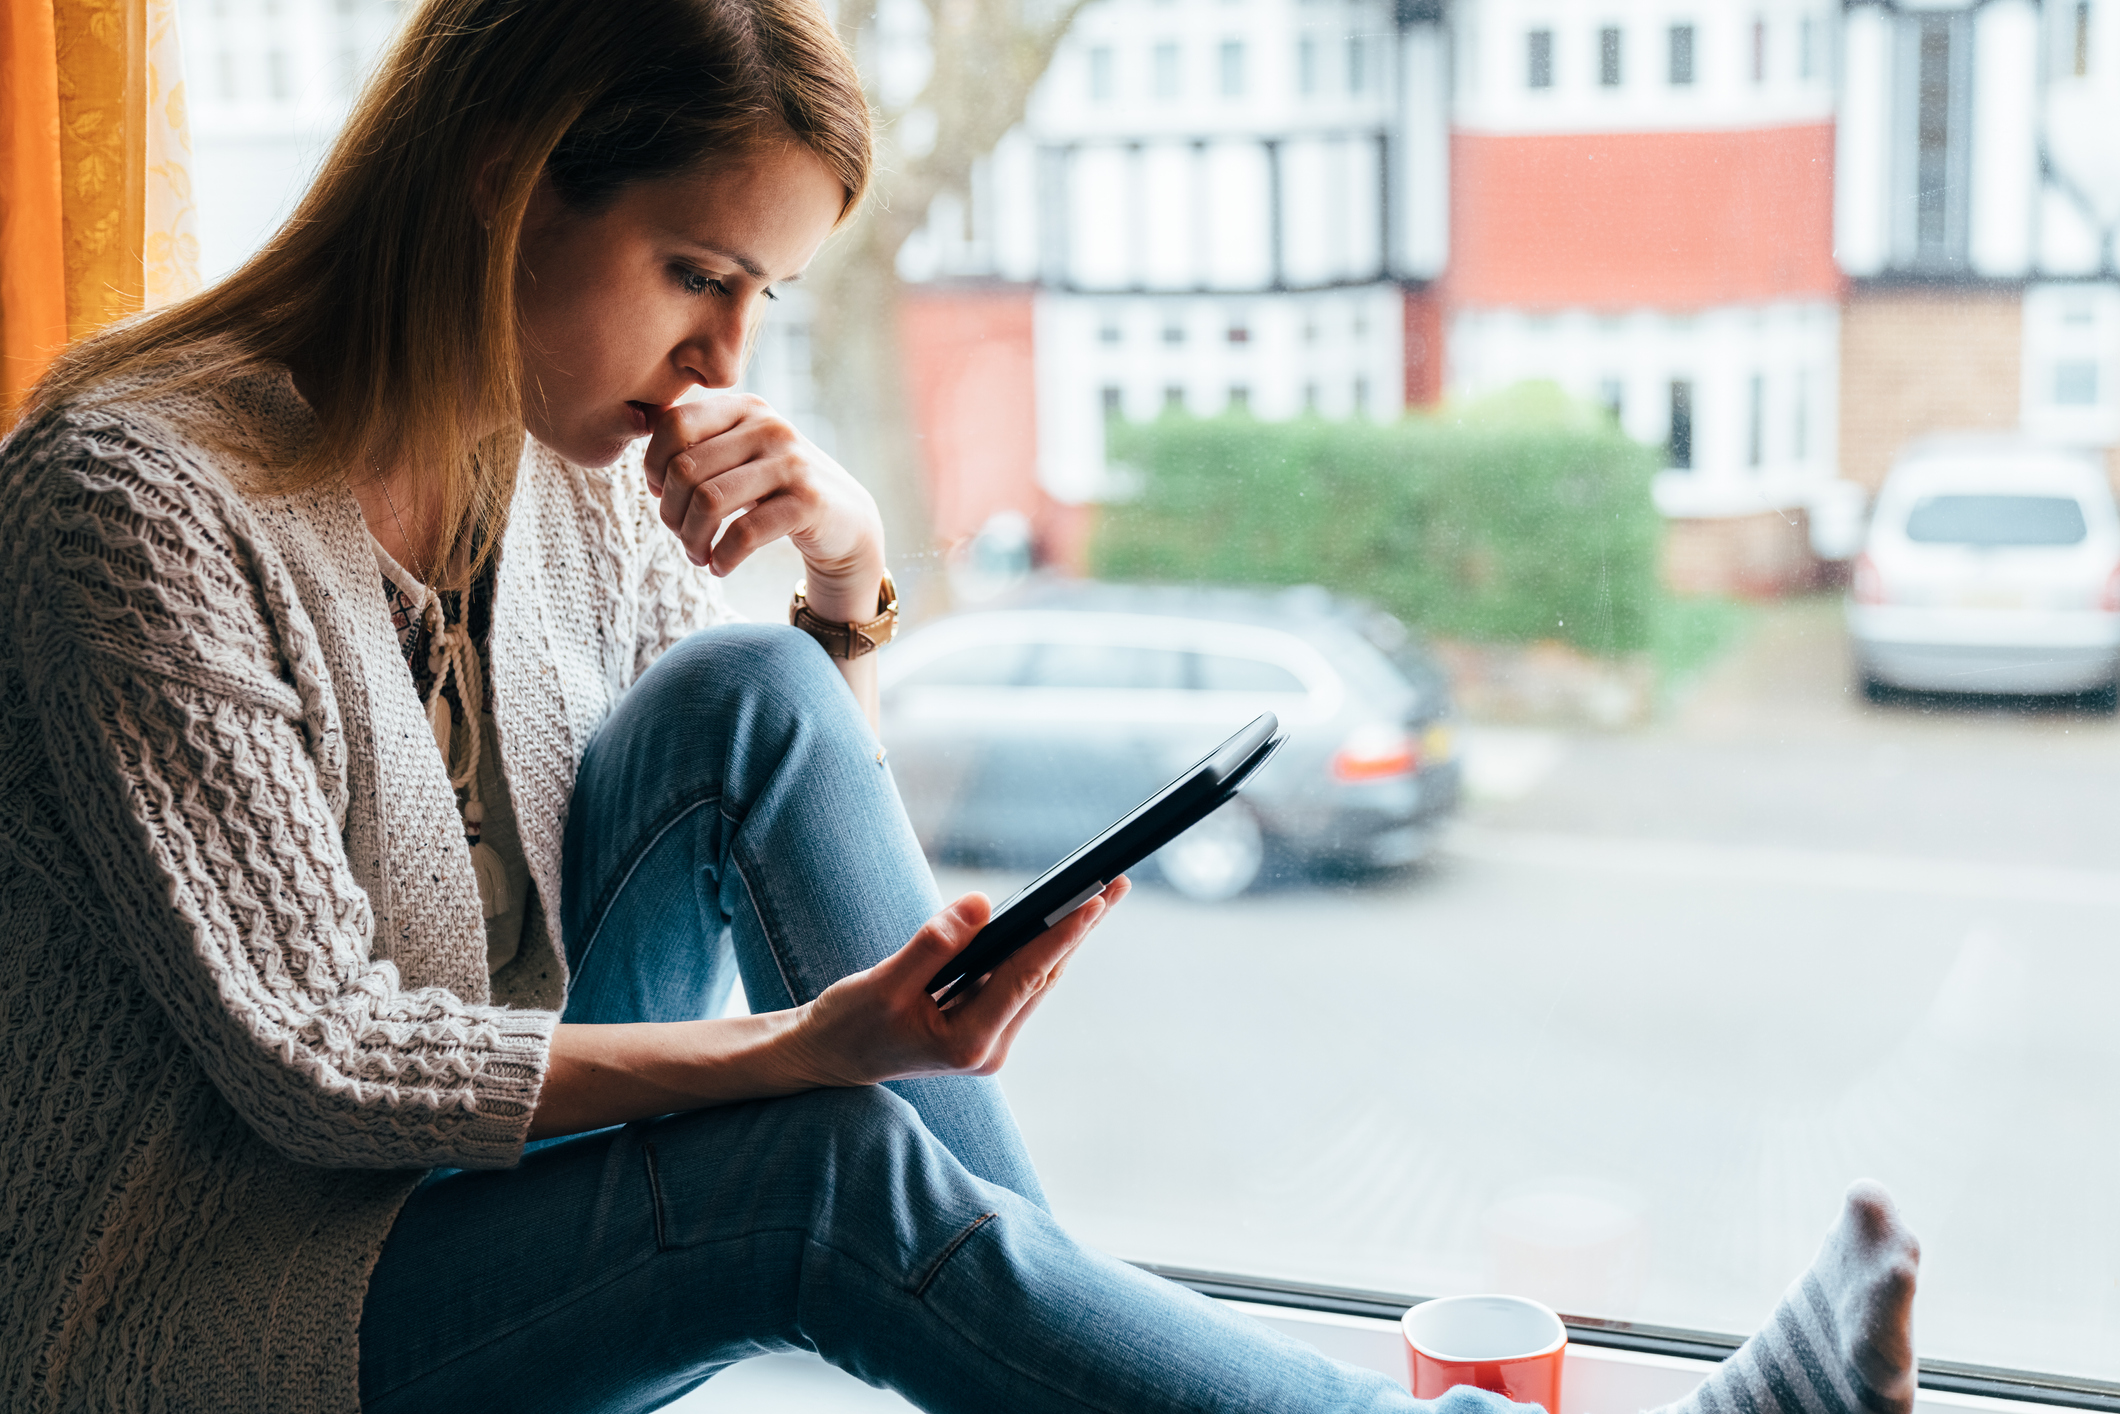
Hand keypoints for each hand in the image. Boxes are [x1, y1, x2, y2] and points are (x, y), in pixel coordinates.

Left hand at [643, 393, 885, 620]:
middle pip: (685, 469)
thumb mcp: (740, 454)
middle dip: (670, 513)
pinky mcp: (807, 502)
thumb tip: (633, 425)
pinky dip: (722, 558)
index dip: (653, 465)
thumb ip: (697, 440)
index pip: (673, 424)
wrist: (845, 520)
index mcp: (744, 407)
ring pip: (708, 501)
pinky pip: (743, 533)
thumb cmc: (776, 489)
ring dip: (692, 540)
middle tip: (681, 536)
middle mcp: (768, 426)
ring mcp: (791, 462)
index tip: (660, 494)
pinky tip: (720, 567)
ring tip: (698, 555)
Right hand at [780, 879, 1130, 1087]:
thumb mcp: (883, 984)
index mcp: (968, 1044)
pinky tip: (1059, 920)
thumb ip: (932, 945)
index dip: (1061, 936)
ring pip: (1038, 980)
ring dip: (1067, 937)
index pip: (1025, 978)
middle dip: (1080, 929)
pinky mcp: (984, 1029)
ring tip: (1101, 892)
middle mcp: (989, 1048)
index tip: (1094, 900)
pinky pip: (1020, 983)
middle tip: (1115, 882)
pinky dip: (1039, 950)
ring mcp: (990, 1042)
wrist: (830, 1058)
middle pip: (1045, 977)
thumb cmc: (849, 1024)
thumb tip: (979, 905)